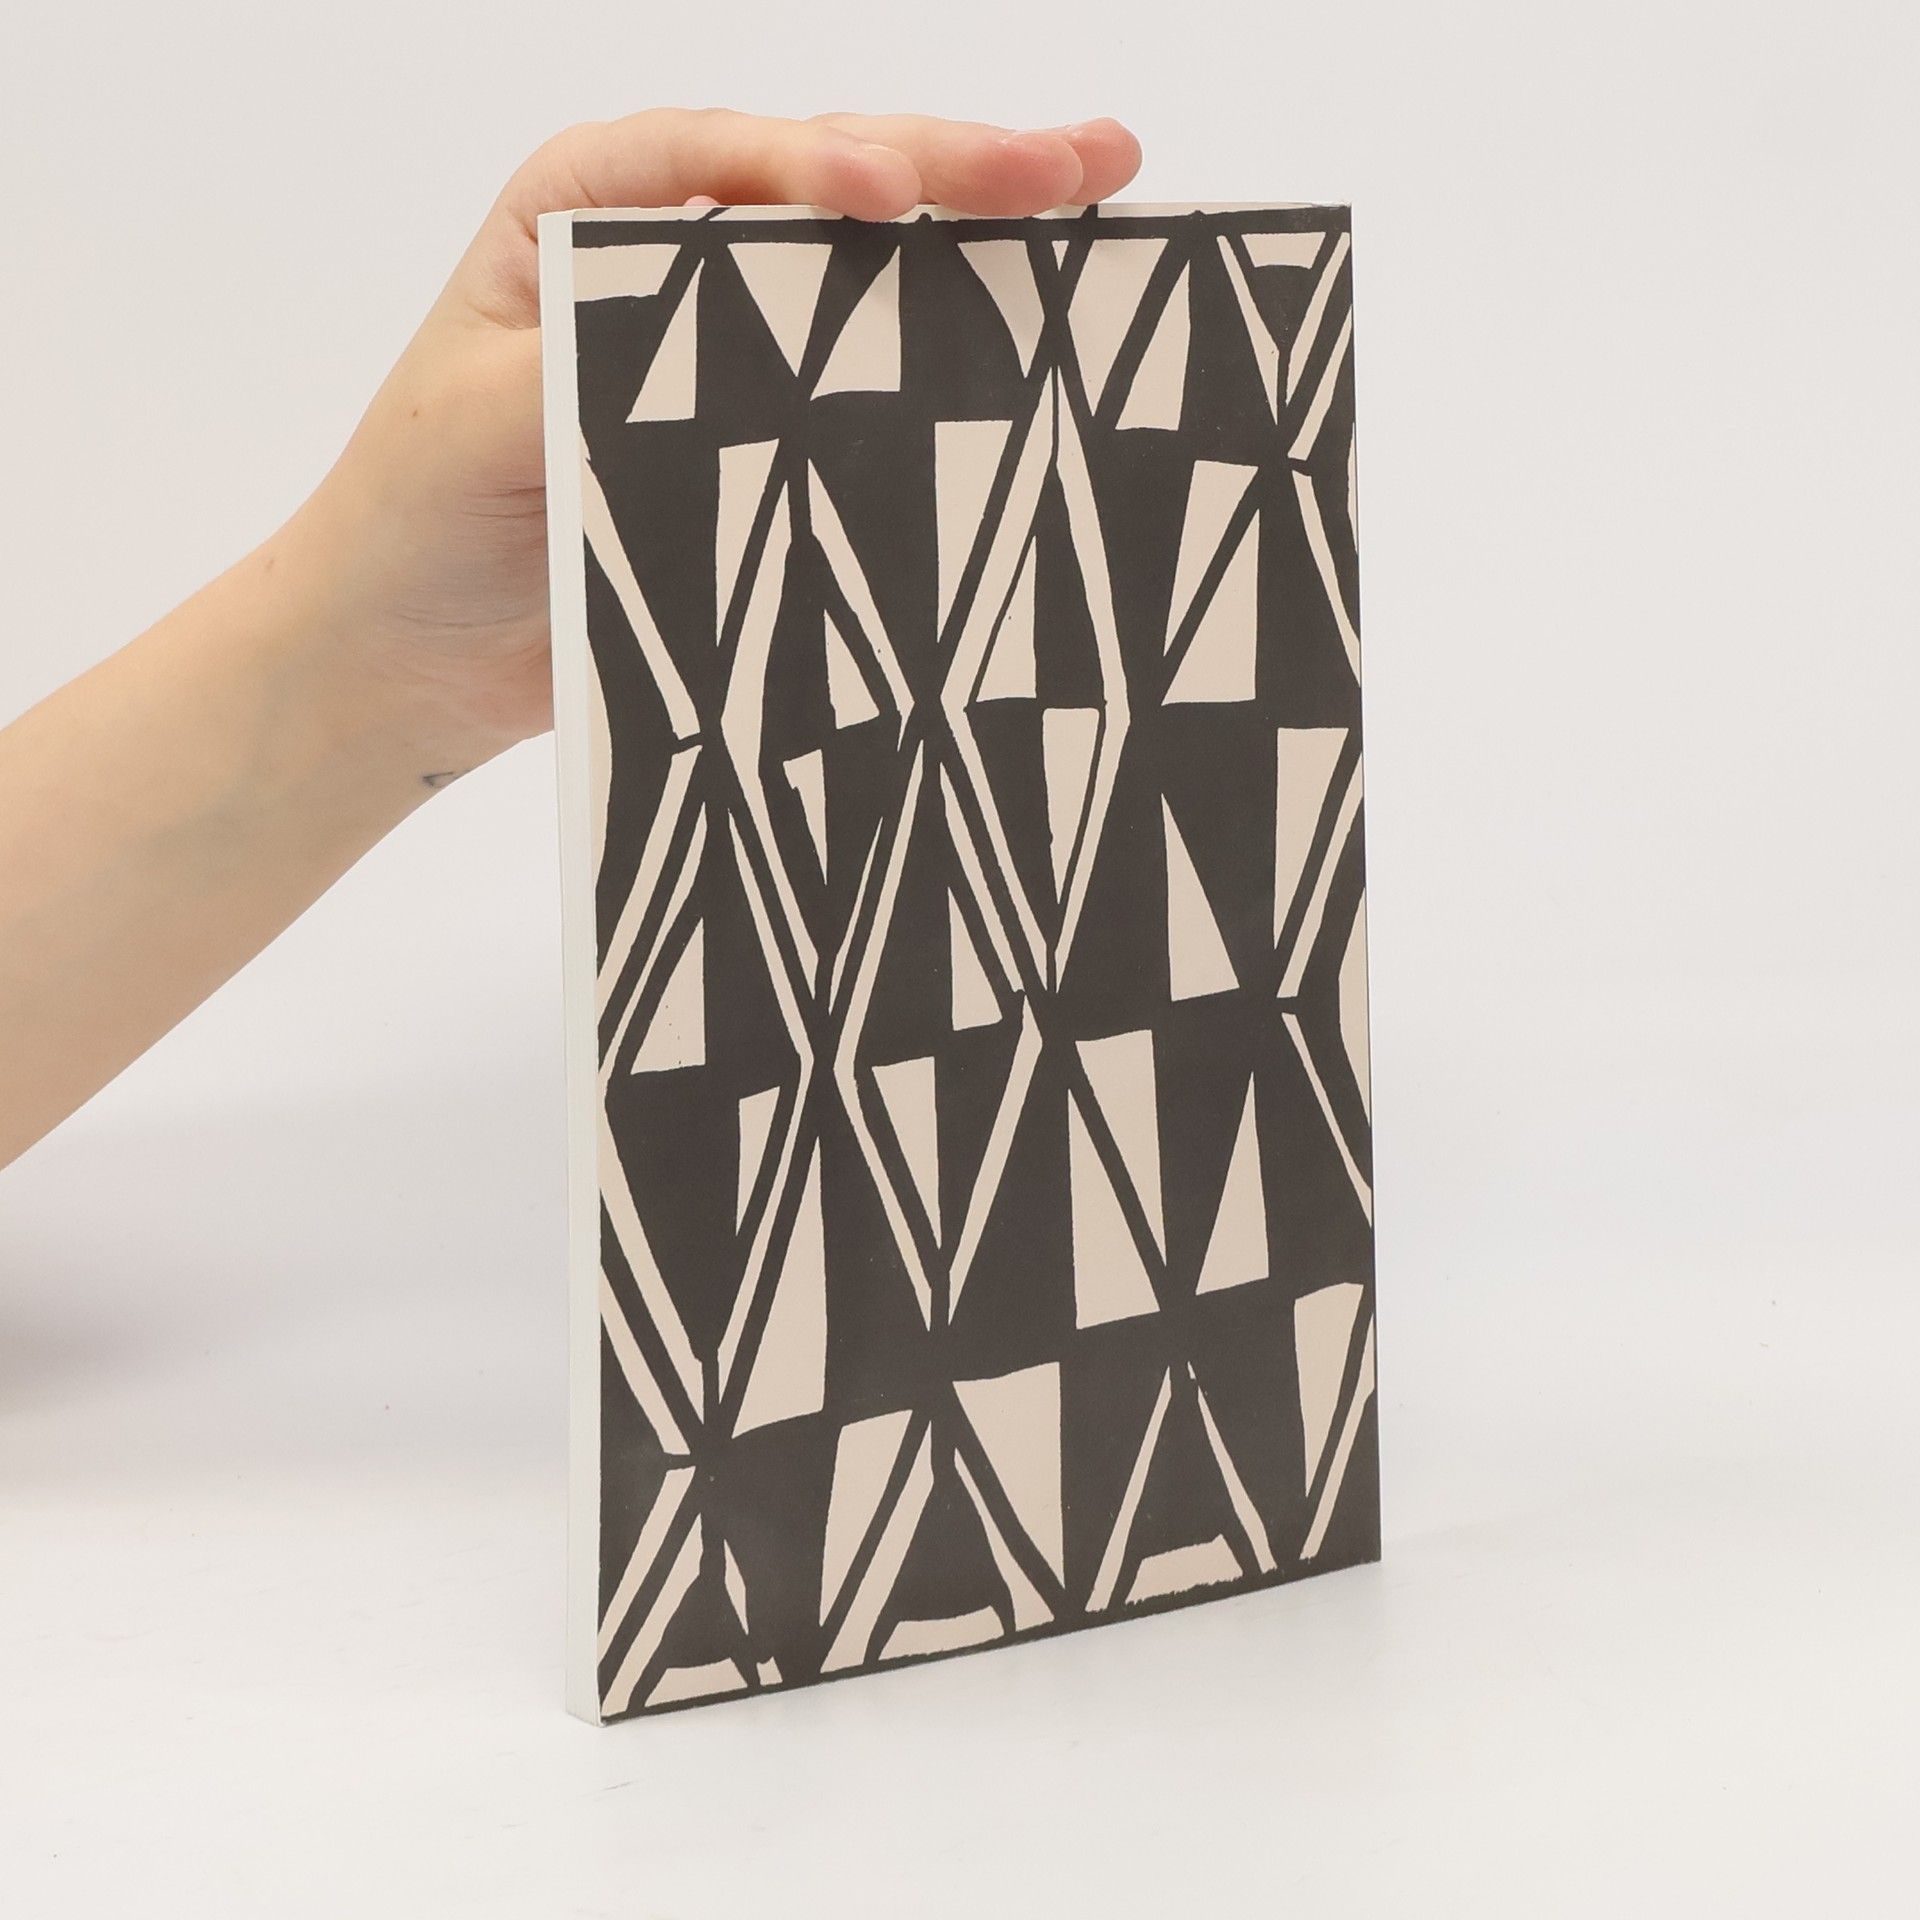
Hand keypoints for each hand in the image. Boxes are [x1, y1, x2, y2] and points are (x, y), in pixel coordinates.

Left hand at [287, 111, 1143, 785]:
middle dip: (956, 169)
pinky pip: (871, 382)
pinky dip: (956, 351)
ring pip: (871, 270)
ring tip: (1104, 197)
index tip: (894, 197)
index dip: (814, 164)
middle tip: (1084, 163)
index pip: (715, 159)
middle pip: (827, 184)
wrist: (416, 654)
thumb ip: (594, 366)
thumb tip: (730, 350)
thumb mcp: (479, 425)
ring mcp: (732, 346)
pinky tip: (1043, 322)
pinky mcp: (769, 434)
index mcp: (582, 214)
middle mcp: (669, 258)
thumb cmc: (417, 520)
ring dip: (986, 236)